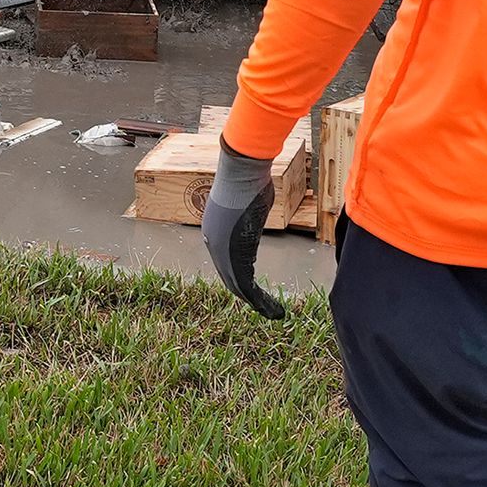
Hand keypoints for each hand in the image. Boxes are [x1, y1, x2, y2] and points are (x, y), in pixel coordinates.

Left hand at [201, 142, 288, 319]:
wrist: (241, 172)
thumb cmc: (249, 179)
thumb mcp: (249, 201)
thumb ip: (249, 216)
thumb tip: (255, 210)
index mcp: (214, 230)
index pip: (226, 262)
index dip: (240, 278)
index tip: (254, 290)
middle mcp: (213, 242)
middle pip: (230, 278)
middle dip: (248, 296)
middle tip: (264, 309)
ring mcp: (221, 250)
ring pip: (238, 286)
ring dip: (257, 303)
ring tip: (273, 314)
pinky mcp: (233, 255)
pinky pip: (245, 285)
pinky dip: (259, 301)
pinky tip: (272, 309)